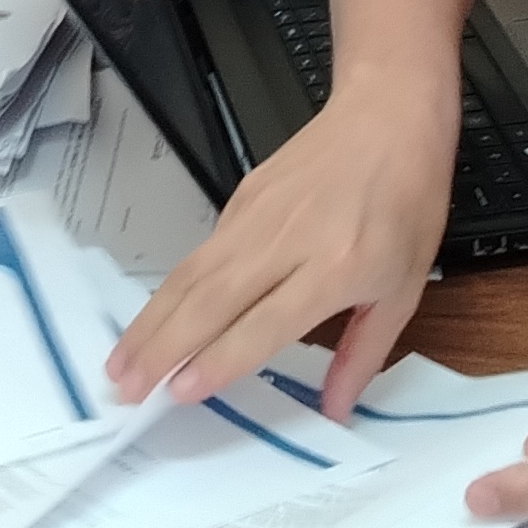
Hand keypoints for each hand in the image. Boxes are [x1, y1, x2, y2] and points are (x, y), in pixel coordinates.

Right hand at [103, 85, 454, 417]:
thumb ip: (365, 353)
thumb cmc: (407, 204)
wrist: (389, 116)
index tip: (179, 392)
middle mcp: (287, 241)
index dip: (218, 359)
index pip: (263, 323)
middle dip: (162, 348)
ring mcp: (257, 215)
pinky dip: (170, 290)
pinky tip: (153, 319)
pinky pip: (200, 253)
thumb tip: (334, 411)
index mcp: (335, 268)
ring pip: (191, 275)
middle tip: (126, 390)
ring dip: (151, 321)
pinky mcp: (240, 197)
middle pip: (210, 300)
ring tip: (120, 363)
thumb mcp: (404, 287)